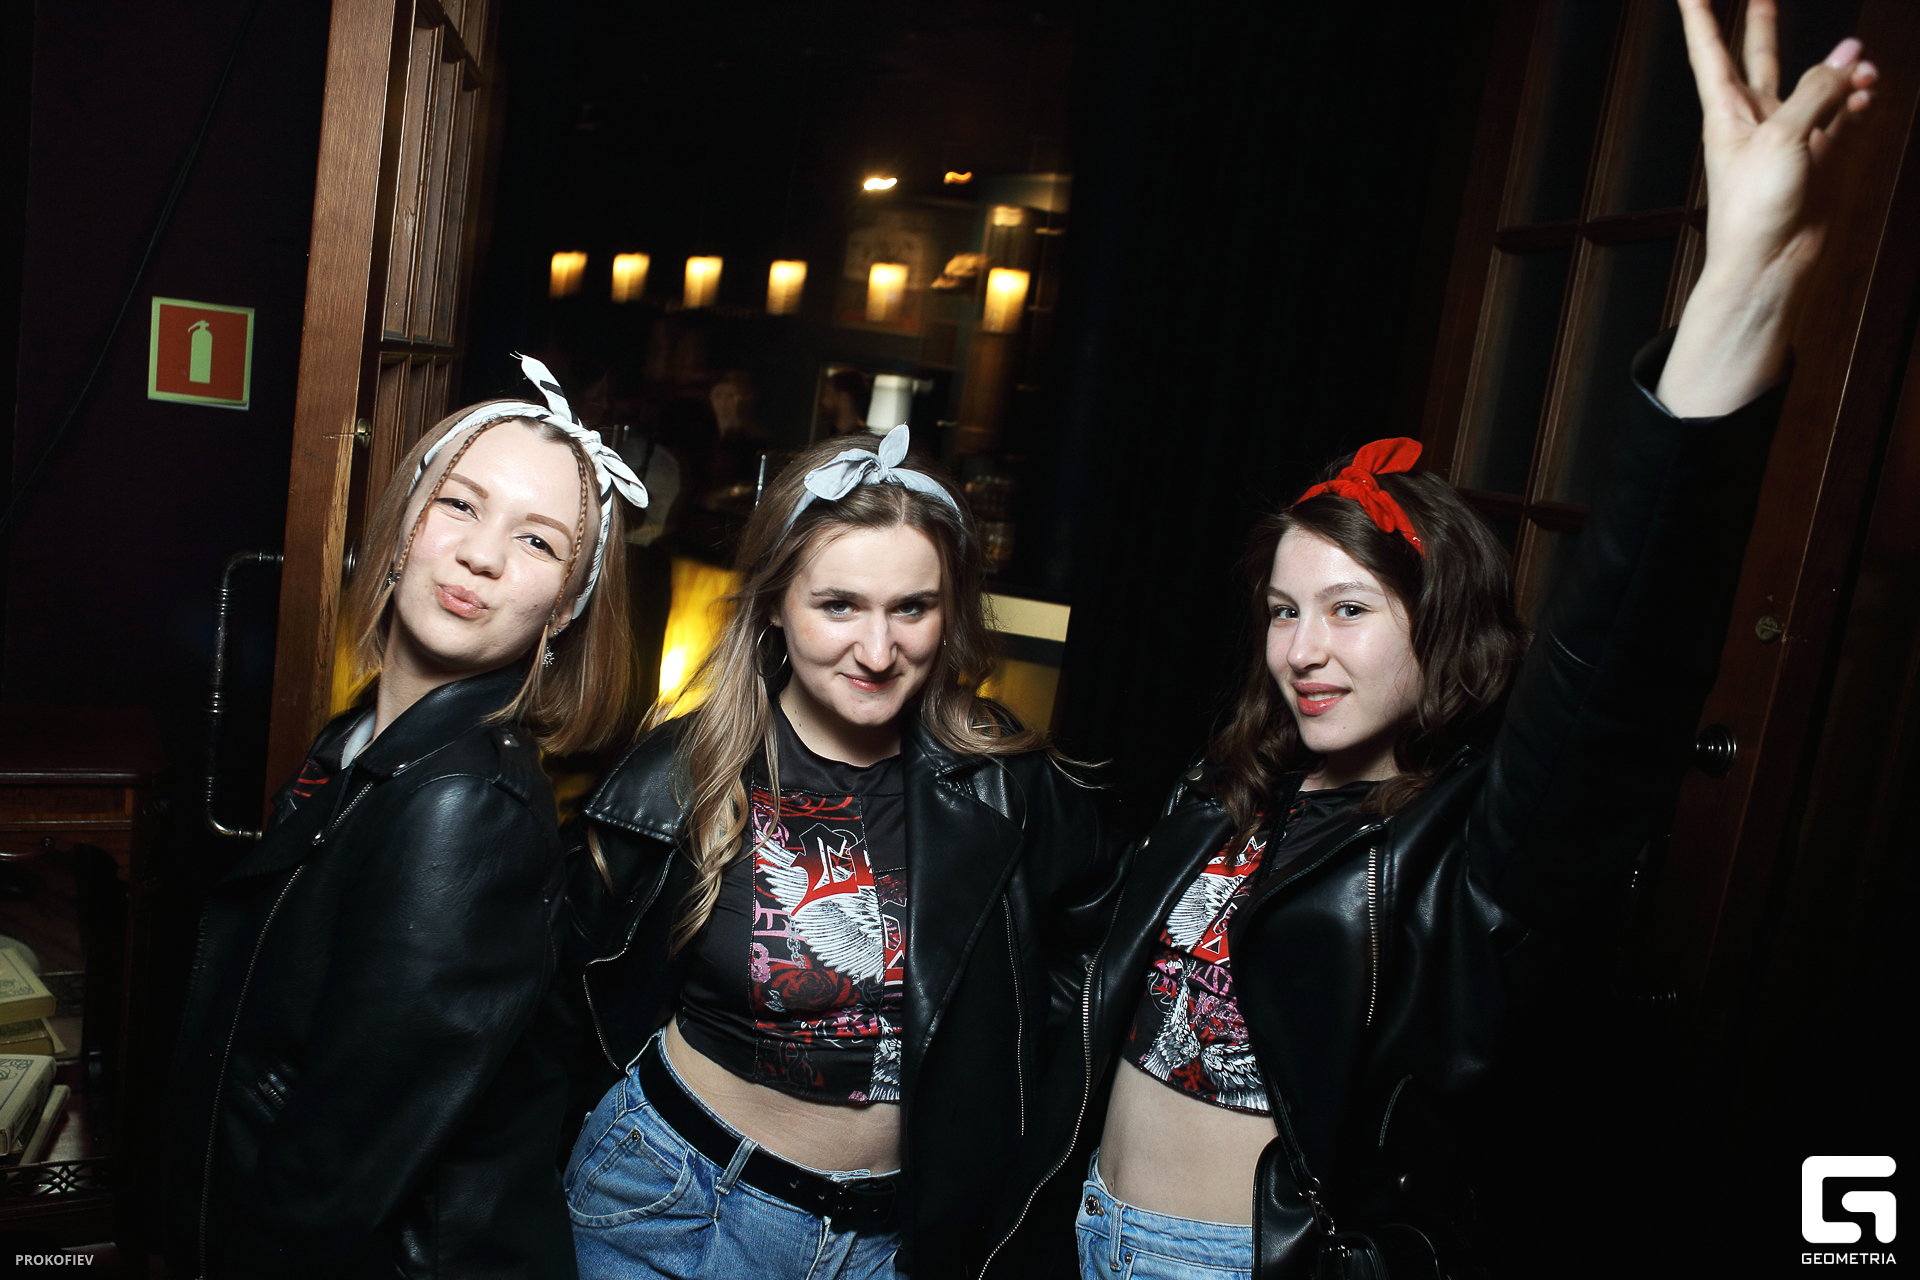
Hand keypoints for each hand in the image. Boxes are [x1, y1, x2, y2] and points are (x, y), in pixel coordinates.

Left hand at [1659, 0, 1876, 416]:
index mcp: (1726, 112)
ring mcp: (1787, 137)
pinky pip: (1840, 115)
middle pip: (1758, 55)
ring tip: (1865, 69)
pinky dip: (1855, 102)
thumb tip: (1851, 53)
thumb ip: (1817, 89)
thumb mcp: (1783, 137)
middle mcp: (1754, 119)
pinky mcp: (1817, 157)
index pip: (1710, 51)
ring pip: (1814, 83)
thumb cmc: (1756, 209)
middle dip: (1763, 22)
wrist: (1772, 266)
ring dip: (1841, 71)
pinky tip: (1868, 96)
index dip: (1700, 17)